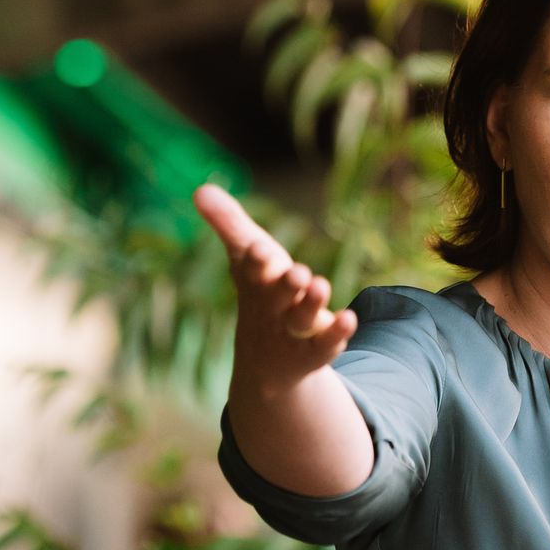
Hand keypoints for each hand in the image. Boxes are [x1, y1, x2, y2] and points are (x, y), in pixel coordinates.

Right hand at [193, 184, 355, 393]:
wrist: (266, 360)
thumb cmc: (260, 292)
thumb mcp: (247, 254)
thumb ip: (228, 222)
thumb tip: (199, 189)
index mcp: (255, 282)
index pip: (250, 270)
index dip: (255, 261)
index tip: (258, 248)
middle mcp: (272, 308)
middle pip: (278, 296)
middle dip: (287, 285)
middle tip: (299, 272)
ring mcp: (292, 332)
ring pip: (301, 319)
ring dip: (312, 304)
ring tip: (322, 286)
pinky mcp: (315, 350)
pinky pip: (325, 344)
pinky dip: (336, 333)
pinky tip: (350, 318)